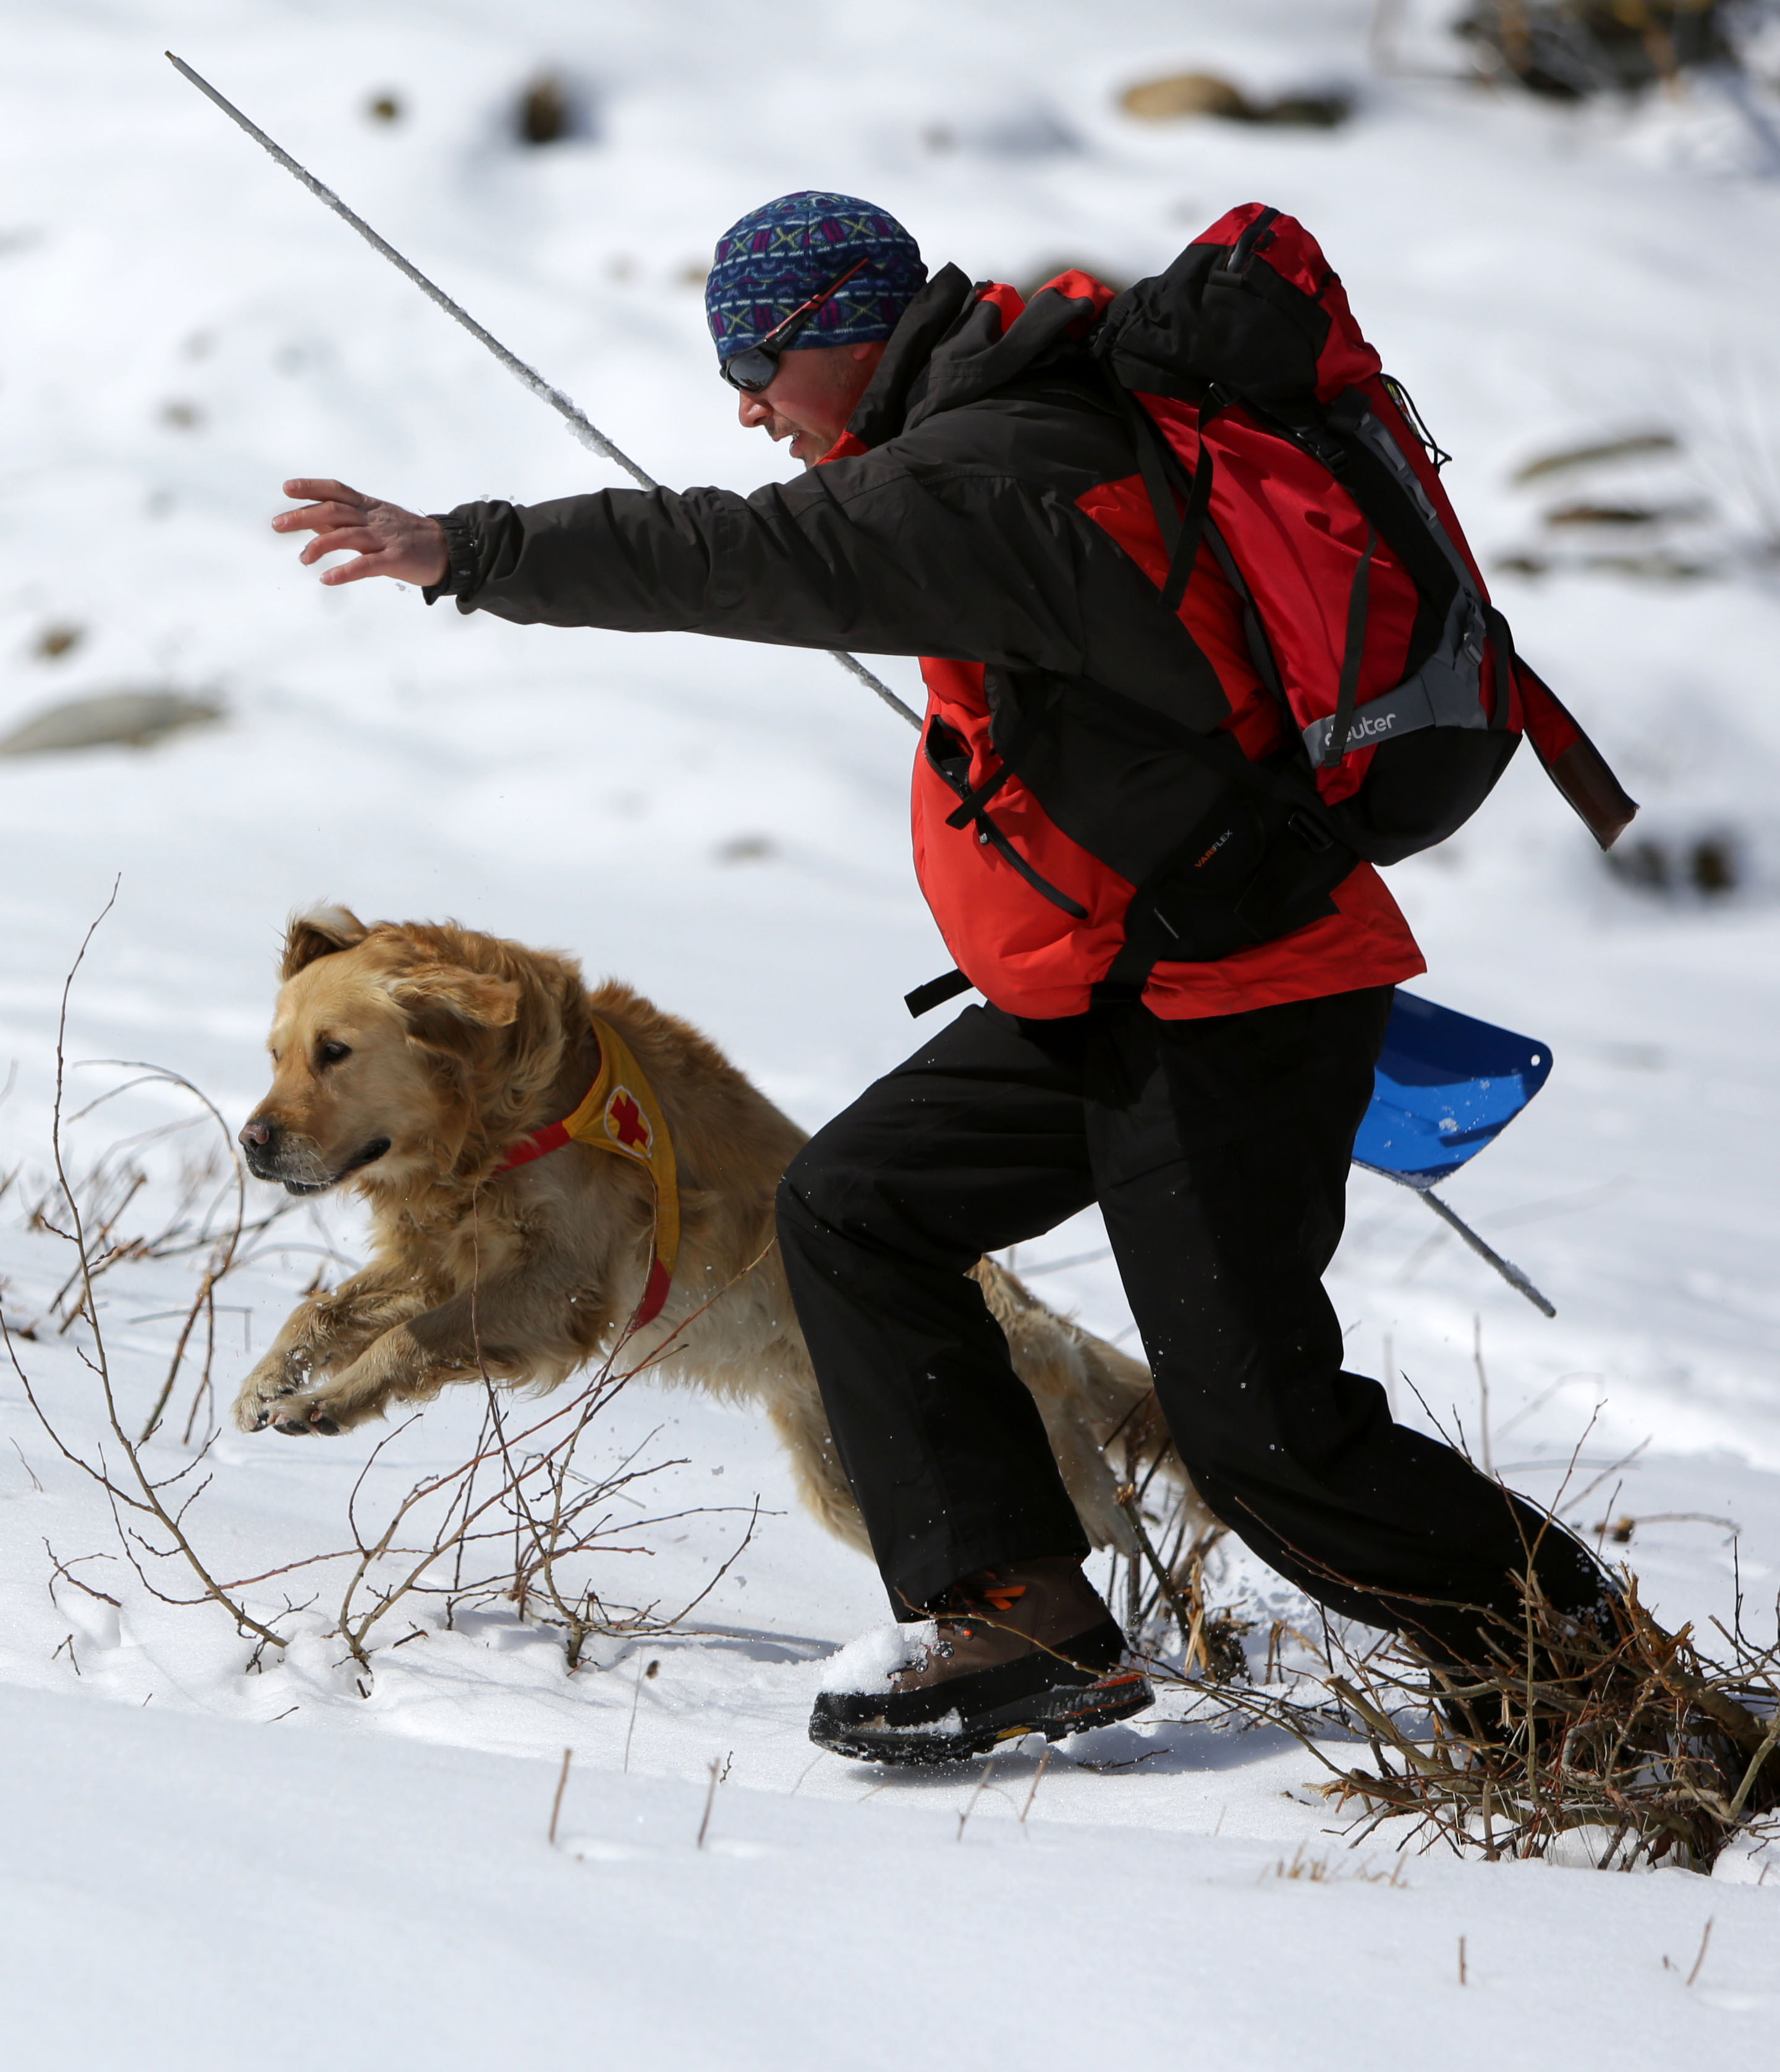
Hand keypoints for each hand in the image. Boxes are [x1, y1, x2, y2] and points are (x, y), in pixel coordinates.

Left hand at [273, 478, 448, 586]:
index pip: (337, 491)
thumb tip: (312, 519)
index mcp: (370, 507)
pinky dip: (345, 572)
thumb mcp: (378, 520)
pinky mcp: (396, 560)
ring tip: (302, 558)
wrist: (449, 550)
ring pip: (347, 535)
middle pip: (334, 511)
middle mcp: (374, 519)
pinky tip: (327, 578)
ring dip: (319, 546)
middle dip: (303, 516)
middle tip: (278, 526)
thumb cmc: (409, 537)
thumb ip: (347, 520)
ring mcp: (385, 538)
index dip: (312, 487)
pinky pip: (366, 565)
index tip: (287, 488)